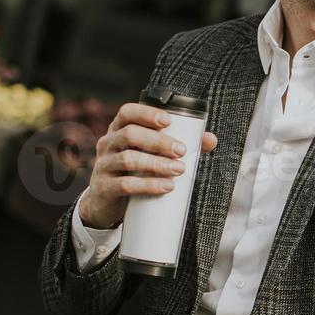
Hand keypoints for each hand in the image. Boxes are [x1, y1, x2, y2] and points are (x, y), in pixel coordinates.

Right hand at [79, 102, 217, 228]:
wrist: (105, 202)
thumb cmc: (132, 172)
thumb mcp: (149, 155)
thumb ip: (178, 146)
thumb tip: (210, 140)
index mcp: (118, 130)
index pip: (127, 112)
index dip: (146, 113)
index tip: (168, 121)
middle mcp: (108, 144)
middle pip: (129, 134)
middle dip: (158, 141)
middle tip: (181, 151)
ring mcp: (103, 166)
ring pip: (127, 159)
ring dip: (156, 164)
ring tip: (179, 170)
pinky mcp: (104, 188)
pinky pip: (125, 184)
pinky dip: (148, 185)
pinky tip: (166, 187)